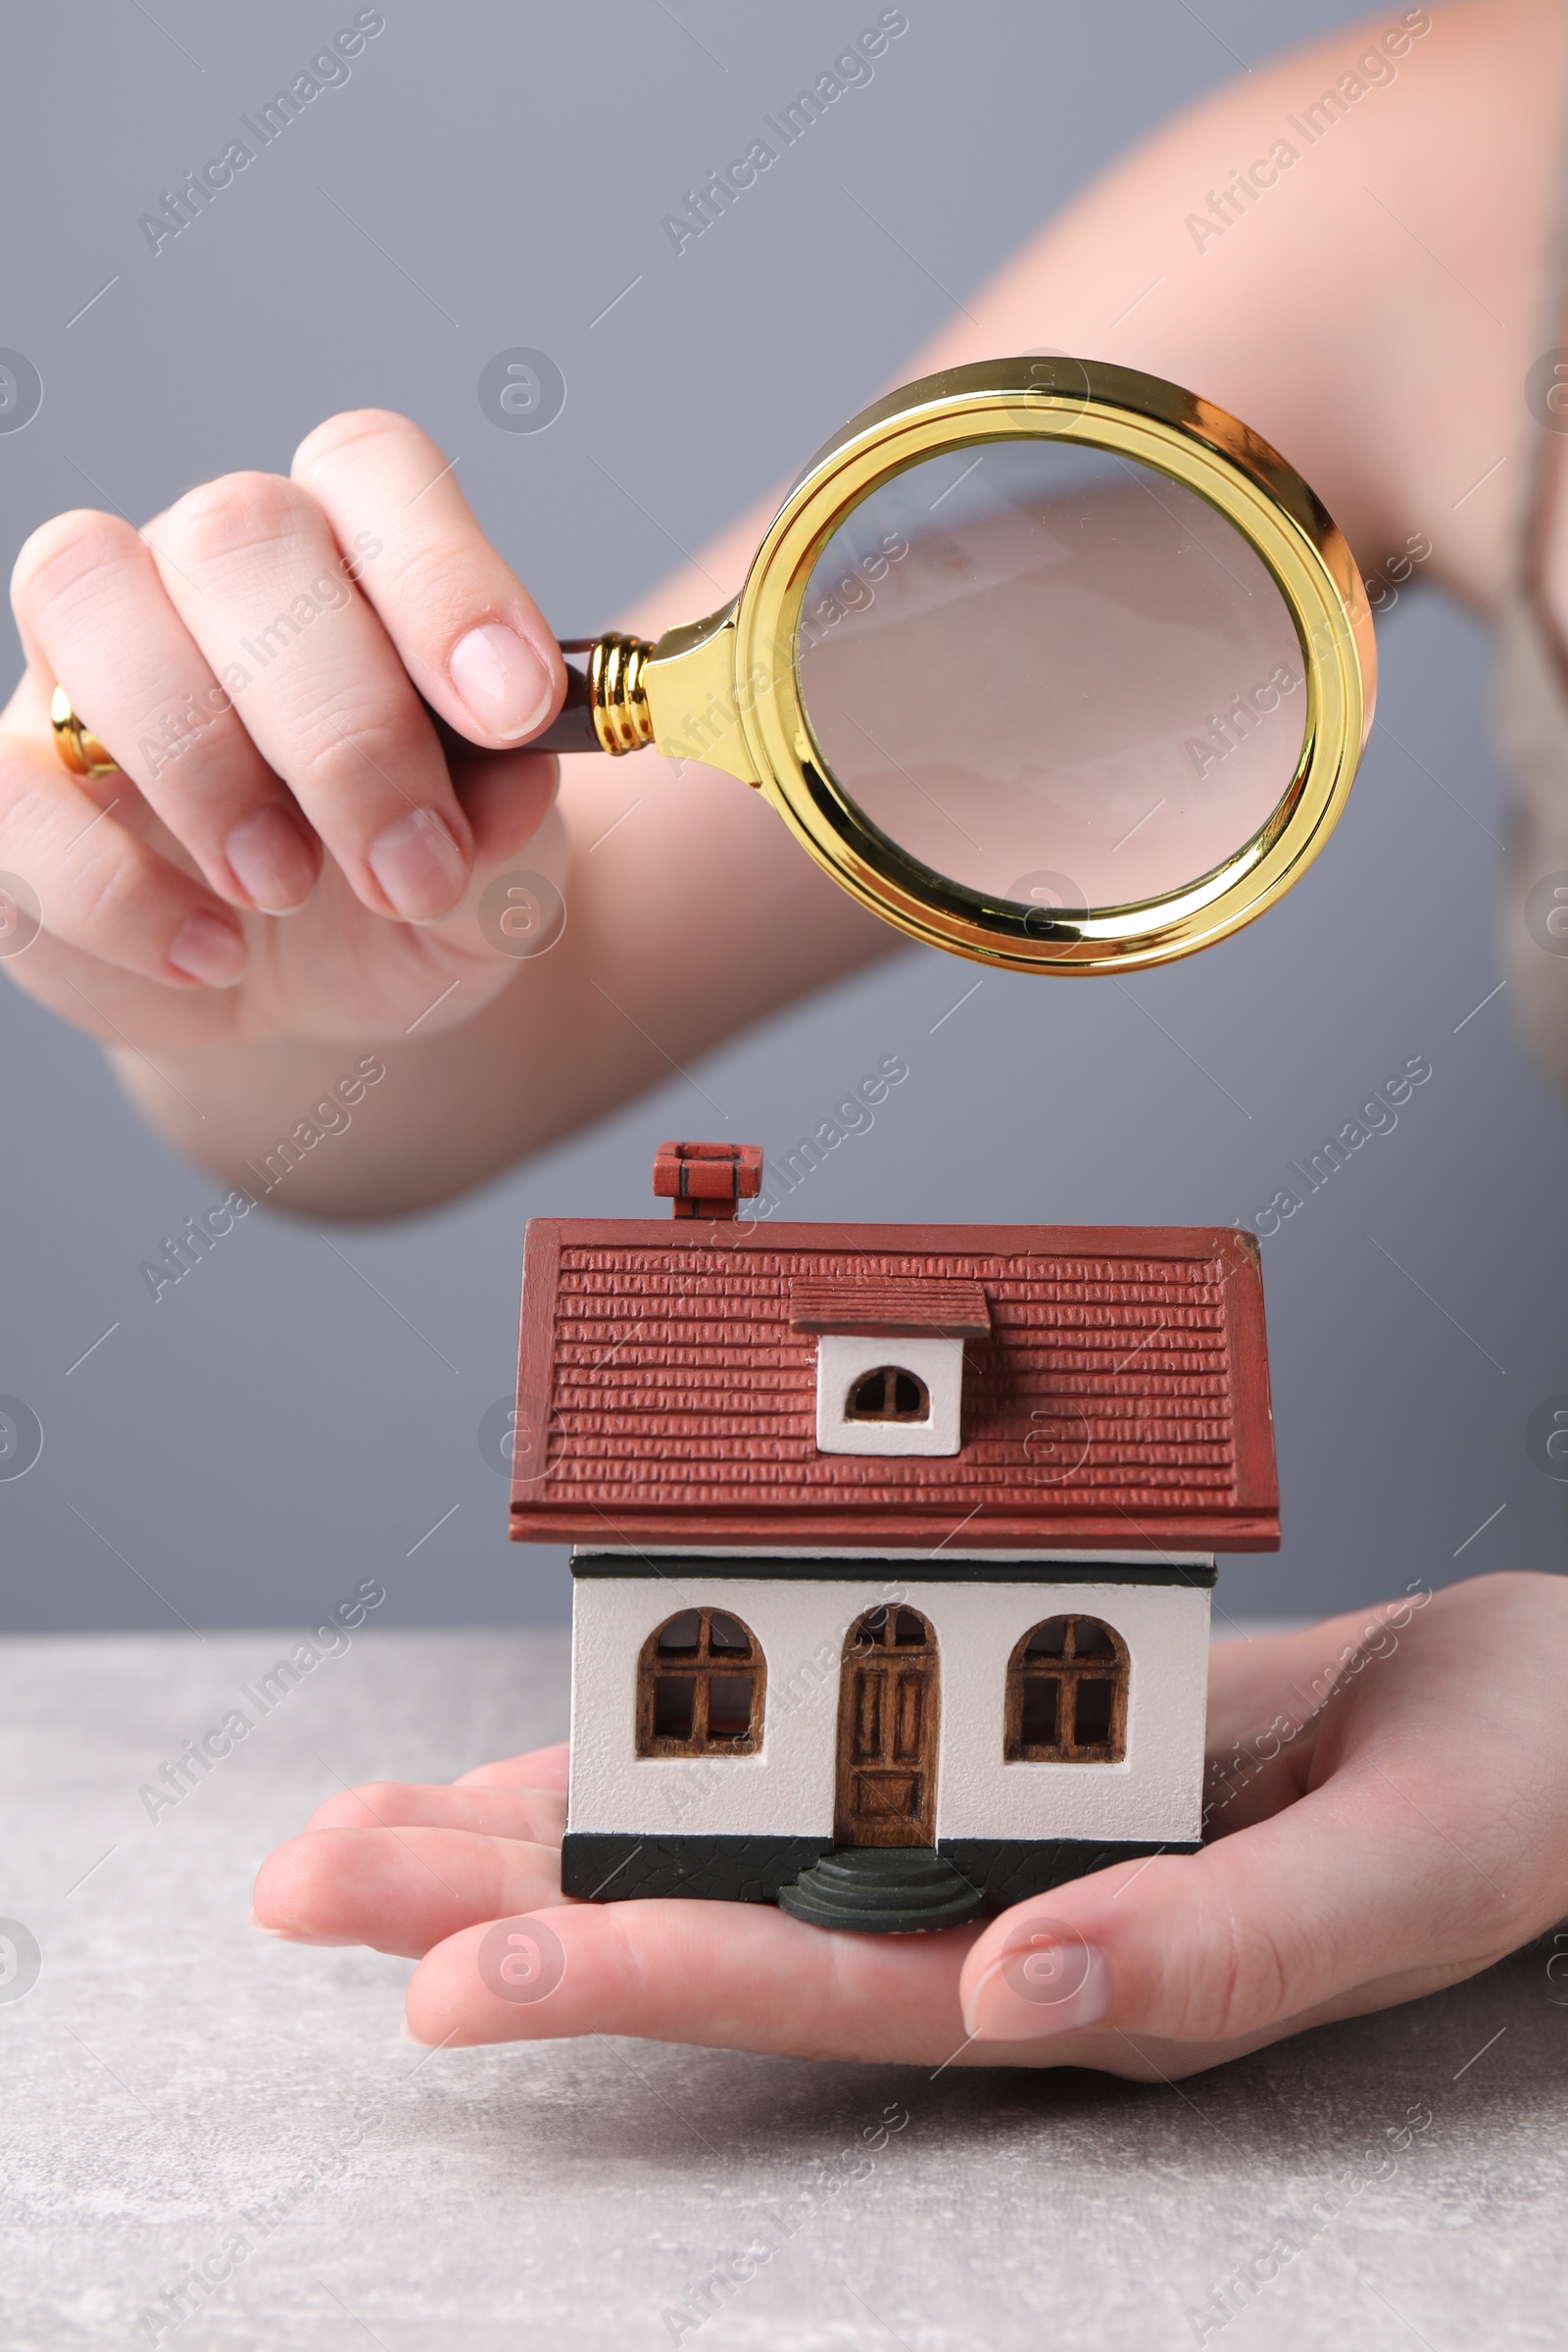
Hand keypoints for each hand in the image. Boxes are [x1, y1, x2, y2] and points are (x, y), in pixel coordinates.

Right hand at [1, 409, 564, 1053]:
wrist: (321, 995)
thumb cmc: (412, 890)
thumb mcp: (492, 881)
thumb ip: (510, 831)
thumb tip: (509, 791)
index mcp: (349, 549)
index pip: (372, 470)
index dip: (442, 574)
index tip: (514, 710)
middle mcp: (207, 567)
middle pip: (237, 531)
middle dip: (339, 717)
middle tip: (410, 866)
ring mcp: (87, 655)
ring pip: (85, 591)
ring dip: (200, 761)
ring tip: (289, 891)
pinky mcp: (13, 772)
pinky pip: (7, 784)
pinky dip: (111, 887)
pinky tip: (214, 954)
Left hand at [250, 1571, 1567, 2075]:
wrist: (1547, 1722)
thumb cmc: (1511, 1797)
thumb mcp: (1409, 1874)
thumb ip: (1227, 1945)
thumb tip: (1020, 1991)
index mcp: (1081, 1974)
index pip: (823, 1989)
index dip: (640, 1972)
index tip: (456, 1979)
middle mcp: (1000, 1915)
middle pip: (725, 1917)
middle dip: (511, 1904)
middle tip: (309, 1885)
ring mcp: (991, 1825)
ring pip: (739, 1832)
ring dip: (548, 1824)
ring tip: (360, 1830)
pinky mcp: (999, 1732)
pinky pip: (815, 1739)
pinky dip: (683, 1733)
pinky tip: (556, 1745)